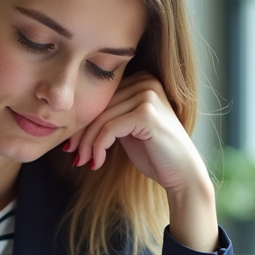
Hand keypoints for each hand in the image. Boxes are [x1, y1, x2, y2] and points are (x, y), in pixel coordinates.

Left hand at [66, 72, 218, 250]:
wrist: (182, 173)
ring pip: (101, 119)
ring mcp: (147, 95)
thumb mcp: (127, 128)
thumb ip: (110, 116)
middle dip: (82, 135)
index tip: (71, 145)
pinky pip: (109, 129)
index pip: (102, 99)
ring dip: (88, 145)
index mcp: (141, 80)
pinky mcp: (145, 113)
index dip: (83, 123)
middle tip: (75, 156)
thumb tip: (74, 118)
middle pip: (99, 107)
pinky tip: (98, 162)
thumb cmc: (154, 153)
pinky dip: (98, 148)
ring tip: (84, 162)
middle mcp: (146, 82)